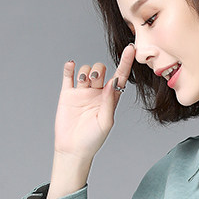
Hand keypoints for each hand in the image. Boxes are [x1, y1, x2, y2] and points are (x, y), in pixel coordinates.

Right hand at [53, 43, 135, 163]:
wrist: (73, 149)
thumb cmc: (93, 140)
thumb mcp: (105, 122)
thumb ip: (109, 102)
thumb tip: (112, 82)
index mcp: (109, 98)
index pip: (119, 76)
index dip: (125, 62)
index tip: (131, 48)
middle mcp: (96, 93)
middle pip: (100, 69)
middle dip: (98, 70)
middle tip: (95, 80)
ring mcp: (82, 92)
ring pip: (86, 70)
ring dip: (86, 72)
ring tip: (83, 82)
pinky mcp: (67, 94)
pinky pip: (68, 76)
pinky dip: (70, 68)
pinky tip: (71, 65)